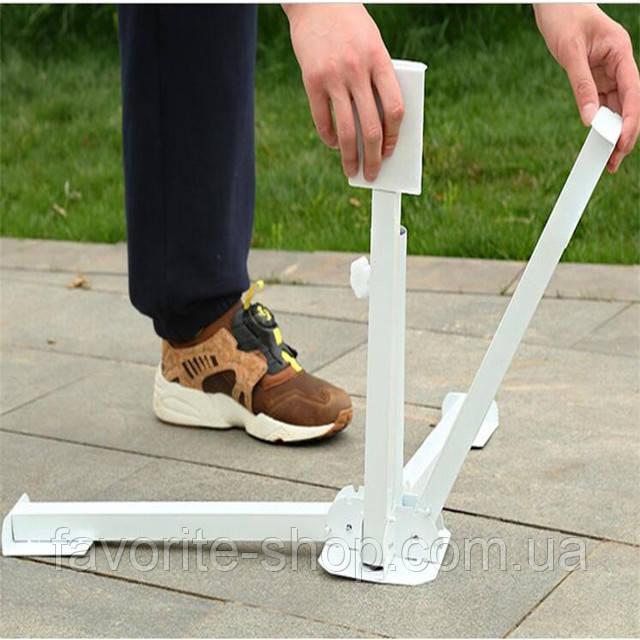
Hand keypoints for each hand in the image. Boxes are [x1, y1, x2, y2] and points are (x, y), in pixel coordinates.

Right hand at [283, 3, 403, 180]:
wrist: (317, 0)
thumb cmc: (351, 26)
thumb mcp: (373, 45)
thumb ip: (378, 80)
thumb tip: (379, 126)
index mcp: (380, 60)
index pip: (395, 108)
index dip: (395, 135)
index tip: (391, 151)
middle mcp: (357, 70)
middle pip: (371, 127)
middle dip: (374, 156)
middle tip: (373, 172)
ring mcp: (333, 77)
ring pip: (347, 130)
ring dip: (350, 157)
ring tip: (351, 169)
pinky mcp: (311, 81)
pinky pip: (322, 120)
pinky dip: (329, 138)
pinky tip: (334, 144)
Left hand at [535, 4, 639, 171]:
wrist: (554, 4)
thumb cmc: (564, 17)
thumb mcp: (570, 53)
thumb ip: (581, 85)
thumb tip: (589, 118)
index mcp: (620, 52)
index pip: (632, 90)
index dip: (631, 118)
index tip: (623, 141)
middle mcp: (618, 63)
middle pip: (628, 103)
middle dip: (625, 133)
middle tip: (616, 160)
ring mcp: (608, 70)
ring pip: (617, 106)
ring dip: (613, 131)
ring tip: (609, 158)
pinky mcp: (595, 76)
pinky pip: (603, 102)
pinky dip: (602, 121)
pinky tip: (599, 139)